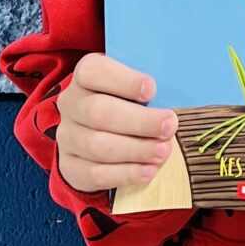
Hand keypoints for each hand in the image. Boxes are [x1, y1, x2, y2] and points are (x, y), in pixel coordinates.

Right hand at [56, 53, 178, 192]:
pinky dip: (125, 174)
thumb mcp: (136, 82)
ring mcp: (67, 136)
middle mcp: (71, 104)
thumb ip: (149, 85)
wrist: (101, 129)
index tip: (152, 89)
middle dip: (139, 122)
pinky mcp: (70, 165)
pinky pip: (95, 174)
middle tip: (169, 126)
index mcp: (85, 75)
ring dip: (135, 150)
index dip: (123, 81)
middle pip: (99, 112)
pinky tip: (148, 171)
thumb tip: (178, 94)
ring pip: (97, 146)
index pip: (94, 71)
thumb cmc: (128, 98)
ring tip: (163, 151)